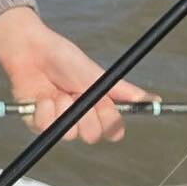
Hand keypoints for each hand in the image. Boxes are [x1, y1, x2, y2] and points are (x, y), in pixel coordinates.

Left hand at [0, 6, 153, 143]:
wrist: (31, 49)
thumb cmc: (64, 59)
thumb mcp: (98, 75)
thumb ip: (125, 91)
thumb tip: (155, 100)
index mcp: (97, 109)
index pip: (113, 132)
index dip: (109, 120)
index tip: (102, 102)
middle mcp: (79, 119)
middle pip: (92, 136)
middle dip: (86, 113)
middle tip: (77, 93)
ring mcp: (58, 123)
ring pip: (69, 134)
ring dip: (64, 107)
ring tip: (58, 90)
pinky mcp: (37, 123)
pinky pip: (46, 128)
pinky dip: (45, 109)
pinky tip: (42, 95)